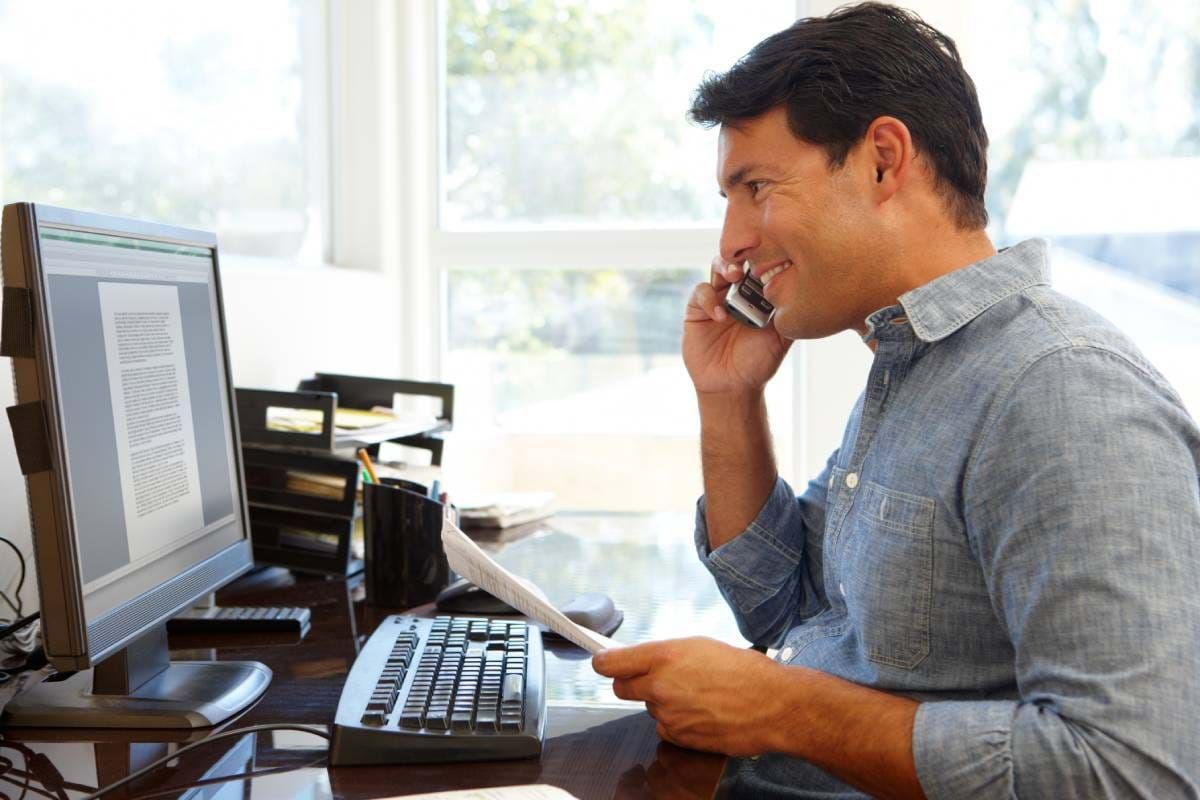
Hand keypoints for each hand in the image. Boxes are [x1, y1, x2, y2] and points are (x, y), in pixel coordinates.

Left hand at [593, 637, 787, 756]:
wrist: (773, 706)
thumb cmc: (745, 672)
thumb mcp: (700, 646)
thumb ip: (665, 654)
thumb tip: (643, 660)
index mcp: (664, 656)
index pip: (611, 662)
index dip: (603, 662)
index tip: (601, 661)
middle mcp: (660, 685)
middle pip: (620, 688)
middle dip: (630, 682)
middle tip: (653, 678)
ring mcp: (667, 714)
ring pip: (648, 707)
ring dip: (662, 702)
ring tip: (695, 695)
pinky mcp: (678, 737)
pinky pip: (665, 728)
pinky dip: (676, 722)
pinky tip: (700, 713)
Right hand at [683, 256, 791, 395]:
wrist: (732, 386)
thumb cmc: (759, 363)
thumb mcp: (781, 339)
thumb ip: (790, 316)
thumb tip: (808, 292)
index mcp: (758, 294)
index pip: (761, 265)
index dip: (766, 255)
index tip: (774, 253)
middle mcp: (738, 291)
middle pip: (739, 258)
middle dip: (744, 255)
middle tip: (752, 262)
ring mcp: (717, 298)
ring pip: (718, 267)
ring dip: (725, 267)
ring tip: (734, 276)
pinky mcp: (697, 310)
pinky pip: (701, 293)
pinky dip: (709, 299)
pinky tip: (720, 316)